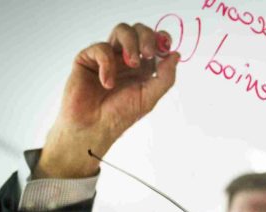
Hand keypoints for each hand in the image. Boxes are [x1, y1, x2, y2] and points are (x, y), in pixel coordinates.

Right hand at [36, 23, 179, 178]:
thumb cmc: (120, 115)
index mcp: (143, 68)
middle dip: (147, 38)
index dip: (161, 39)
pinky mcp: (88, 58)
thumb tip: (176, 55)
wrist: (94, 127)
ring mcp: (108, 57)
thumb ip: (165, 77)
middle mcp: (126, 59)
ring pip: (122, 30)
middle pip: (139, 30)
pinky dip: (107, 63)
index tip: (164, 47)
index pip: (155, 42)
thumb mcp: (150, 97)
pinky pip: (101, 48)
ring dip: (131, 43)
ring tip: (132, 64)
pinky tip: (107, 83)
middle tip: (149, 54)